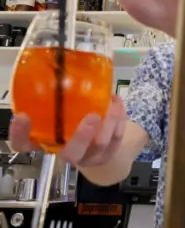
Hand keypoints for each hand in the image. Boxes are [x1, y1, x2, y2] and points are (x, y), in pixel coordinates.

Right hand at [9, 96, 127, 167]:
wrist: (95, 146)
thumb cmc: (71, 124)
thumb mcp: (59, 114)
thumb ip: (56, 102)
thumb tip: (59, 70)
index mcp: (46, 143)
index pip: (24, 145)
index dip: (20, 134)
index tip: (23, 117)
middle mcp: (66, 153)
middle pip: (71, 153)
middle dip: (82, 136)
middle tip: (93, 116)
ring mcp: (89, 157)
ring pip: (100, 144)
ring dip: (109, 120)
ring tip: (111, 100)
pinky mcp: (108, 154)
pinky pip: (117, 138)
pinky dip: (120, 119)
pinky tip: (117, 103)